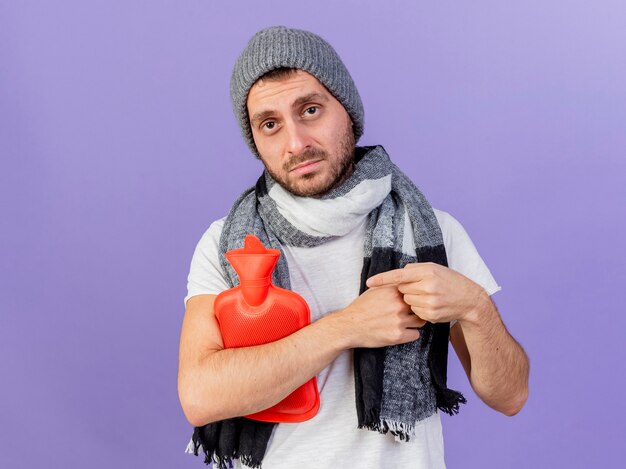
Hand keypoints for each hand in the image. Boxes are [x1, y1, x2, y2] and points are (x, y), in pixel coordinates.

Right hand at [334, 285, 425, 348]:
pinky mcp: (398, 336)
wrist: (349, 326)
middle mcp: (398, 305)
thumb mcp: (374, 290)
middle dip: (415, 309)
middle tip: (408, 313)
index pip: (415, 291)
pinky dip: (410, 334)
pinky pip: (415, 335)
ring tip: (404, 323)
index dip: (414, 296)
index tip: (410, 301)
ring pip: (420, 321)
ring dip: (414, 322)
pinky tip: (400, 331)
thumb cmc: (361, 308)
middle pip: (420, 306)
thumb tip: (405, 281)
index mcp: (394, 292)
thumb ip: (390, 286)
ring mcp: (399, 321)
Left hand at [366, 262, 486, 324]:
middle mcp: (428, 288)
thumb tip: (399, 274)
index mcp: (428, 273)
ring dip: (412, 298)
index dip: (383, 279)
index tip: (369, 282)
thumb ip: (416, 269)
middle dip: (406, 288)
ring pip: (407, 301)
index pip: (399, 276)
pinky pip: (415, 312)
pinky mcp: (431, 316)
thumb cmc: (449, 281)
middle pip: (402, 289)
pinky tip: (431, 304)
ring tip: (427, 295)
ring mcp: (430, 303)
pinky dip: (419, 308)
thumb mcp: (435, 268)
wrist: (469, 300)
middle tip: (420, 286)